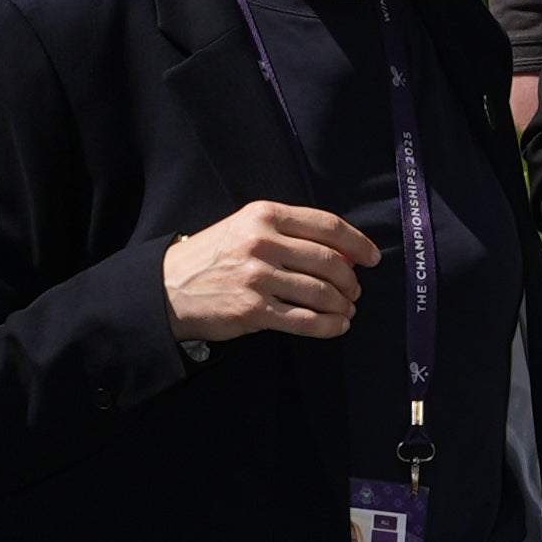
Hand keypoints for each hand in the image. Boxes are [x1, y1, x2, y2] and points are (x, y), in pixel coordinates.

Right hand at [162, 201, 378, 343]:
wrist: (168, 287)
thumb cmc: (214, 256)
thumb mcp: (246, 228)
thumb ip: (289, 233)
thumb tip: (343, 251)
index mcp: (264, 215)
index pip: (326, 226)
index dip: (357, 243)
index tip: (372, 257)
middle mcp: (262, 243)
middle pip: (329, 261)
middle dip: (350, 280)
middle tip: (354, 291)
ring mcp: (257, 277)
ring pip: (321, 293)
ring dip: (342, 305)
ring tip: (346, 310)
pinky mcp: (253, 310)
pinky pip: (305, 321)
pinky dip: (329, 326)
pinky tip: (337, 326)